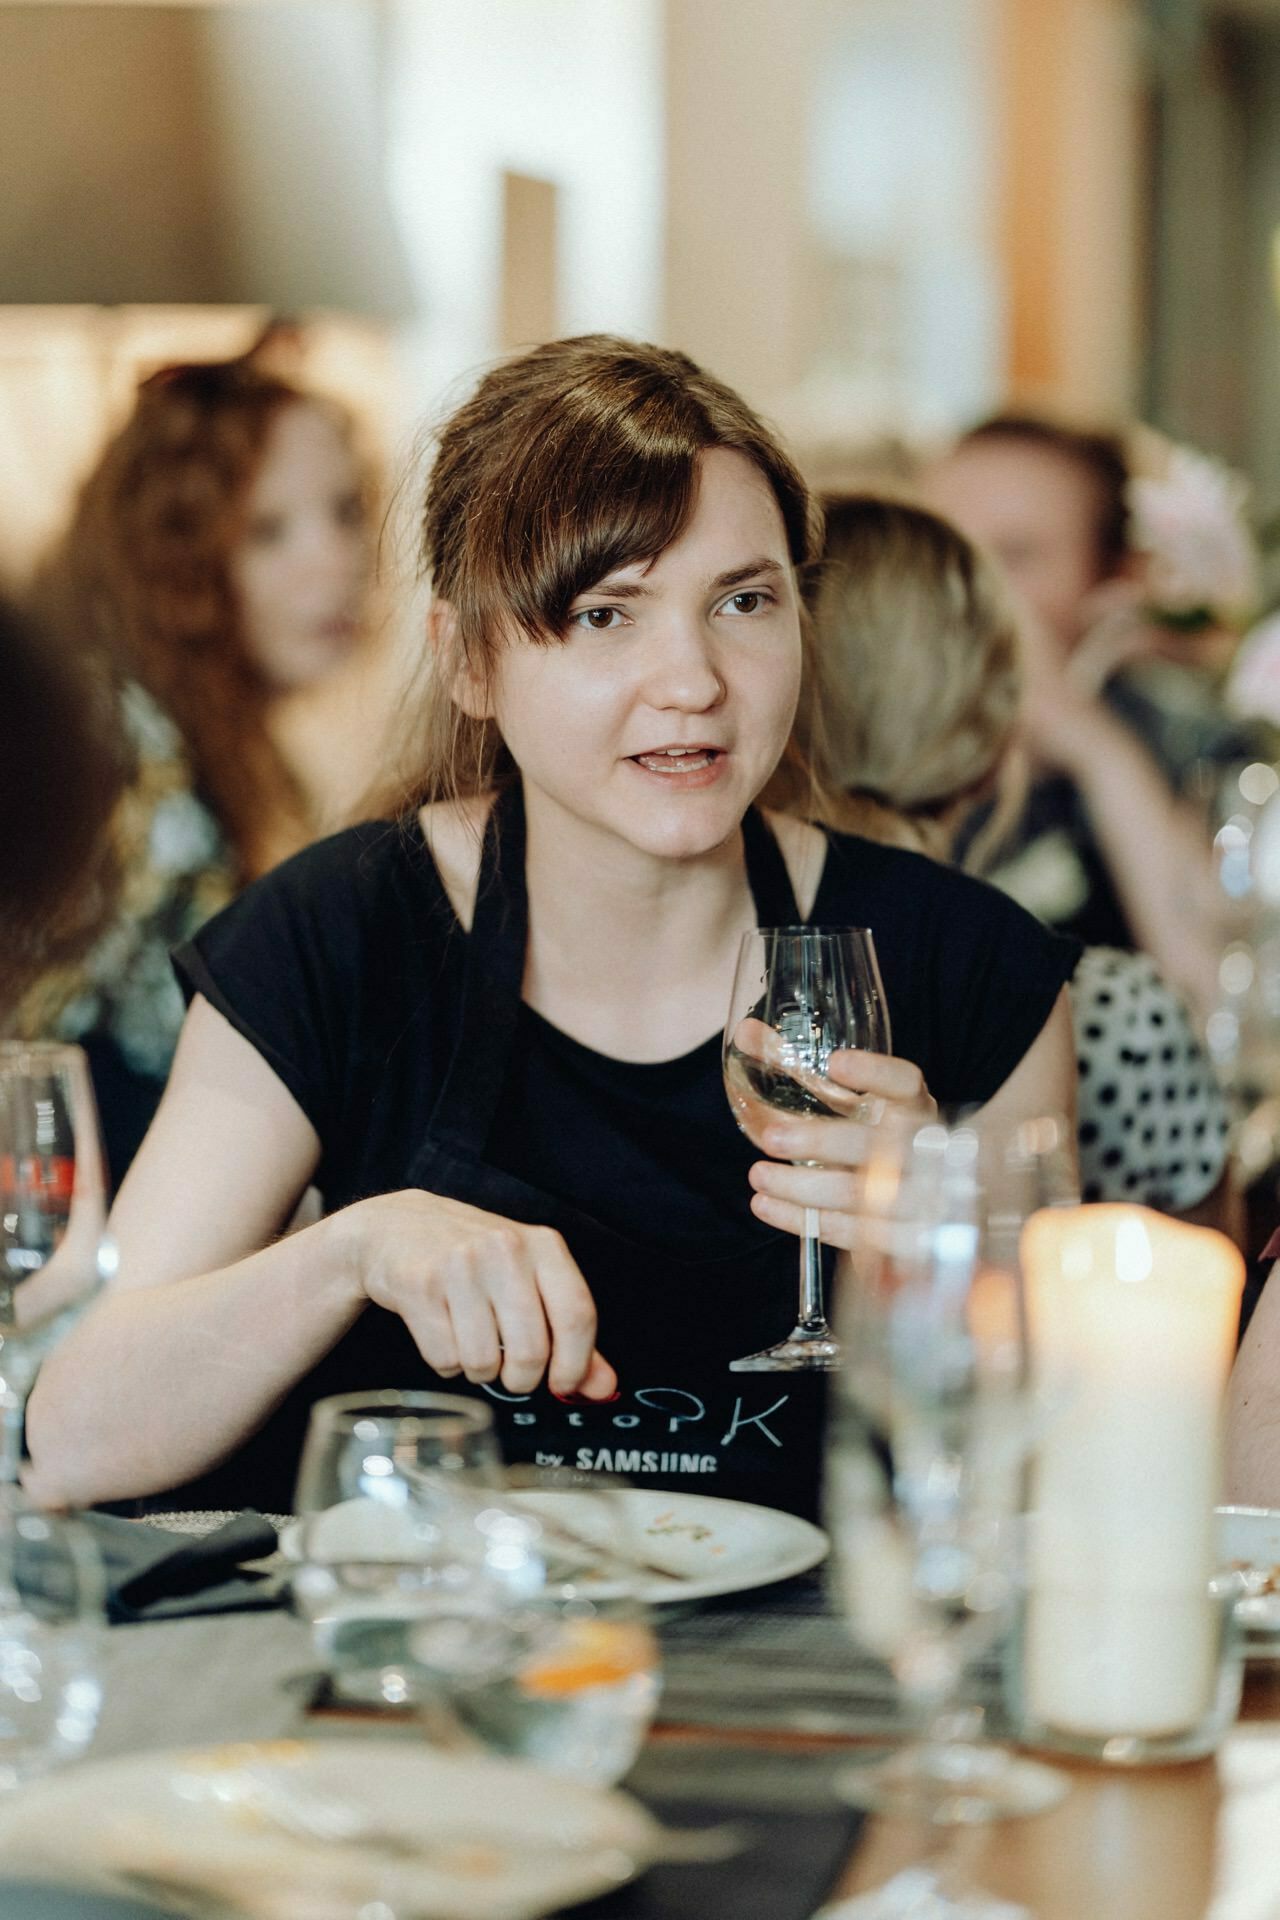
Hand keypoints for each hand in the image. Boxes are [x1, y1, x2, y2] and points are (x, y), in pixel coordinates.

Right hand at [325, 1191, 616, 1399]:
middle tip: (513, 1372)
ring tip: (473, 1343)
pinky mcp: (419, 1286)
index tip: (564, 1384)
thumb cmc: (474, 1257)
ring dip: (480, 1371)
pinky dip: (447, 1362)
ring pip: (484, 1362)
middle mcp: (505, 1250)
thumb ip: (570, 1334)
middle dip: (522, 1379)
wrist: (398, 1227)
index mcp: (543, 1245)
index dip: (575, 1364)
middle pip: (531, 1351)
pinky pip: (445, 1359)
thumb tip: (603, 1387)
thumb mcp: (530, 1279)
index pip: (577, 1315)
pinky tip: (444, 1333)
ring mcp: (460, 1266)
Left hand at [746, 1050, 934, 1250]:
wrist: (927, 1194)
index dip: (875, 1073)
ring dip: (804, 1188)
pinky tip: (766, 1205)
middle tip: (772, 1138)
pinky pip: (850, 1233)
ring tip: (758, 1175)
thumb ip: (798, 1066)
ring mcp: (914, 1196)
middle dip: (823, 1142)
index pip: (905, 1083)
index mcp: (913, 1105)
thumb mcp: (849, 1099)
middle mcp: (920, 1147)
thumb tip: (744, 1033)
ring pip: (861, 1196)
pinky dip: (804, 1220)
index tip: (836, 1063)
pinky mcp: (896, 1235)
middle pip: (879, 1145)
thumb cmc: (873, 1132)